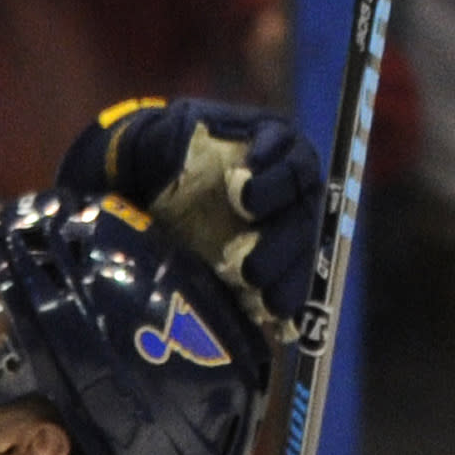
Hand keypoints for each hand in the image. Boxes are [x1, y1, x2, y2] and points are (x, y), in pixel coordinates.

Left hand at [58, 98, 321, 329]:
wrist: (153, 194)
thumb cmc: (165, 156)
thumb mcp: (167, 135)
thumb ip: (176, 137)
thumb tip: (179, 144)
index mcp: (270, 144)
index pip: (288, 156)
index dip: (272, 179)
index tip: (243, 195)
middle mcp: (285, 187)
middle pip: (301, 212)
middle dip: (280, 242)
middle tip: (251, 267)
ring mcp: (281, 226)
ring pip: (301, 251)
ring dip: (286, 279)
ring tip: (265, 302)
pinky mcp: (271, 263)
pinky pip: (289, 283)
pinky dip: (282, 302)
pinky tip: (271, 319)